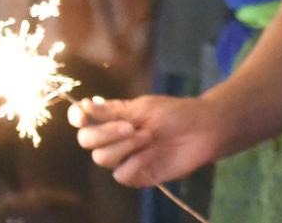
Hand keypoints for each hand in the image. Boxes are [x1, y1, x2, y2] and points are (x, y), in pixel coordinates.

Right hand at [73, 95, 224, 186]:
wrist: (203, 129)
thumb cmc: (176, 113)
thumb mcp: (143, 107)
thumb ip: (112, 111)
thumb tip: (83, 105)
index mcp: (114, 118)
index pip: (84, 120)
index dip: (78, 117)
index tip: (83, 115)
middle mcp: (115, 138)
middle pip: (87, 141)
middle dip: (105, 133)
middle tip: (131, 126)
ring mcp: (125, 157)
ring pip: (102, 158)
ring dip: (123, 146)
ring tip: (148, 136)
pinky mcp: (137, 175)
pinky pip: (121, 174)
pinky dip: (134, 163)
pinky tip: (151, 154)